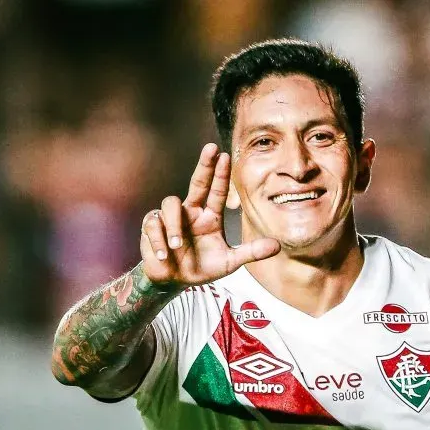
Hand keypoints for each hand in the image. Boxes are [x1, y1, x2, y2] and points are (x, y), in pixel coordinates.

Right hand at [140, 143, 280, 285]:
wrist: (174, 280)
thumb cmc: (201, 268)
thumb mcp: (229, 262)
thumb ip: (251, 253)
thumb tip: (277, 246)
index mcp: (209, 217)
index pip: (217, 192)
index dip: (221, 175)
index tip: (225, 155)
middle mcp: (191, 212)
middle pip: (197, 183)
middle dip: (204, 166)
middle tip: (210, 148)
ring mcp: (170, 218)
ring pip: (170, 204)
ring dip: (174, 226)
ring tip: (177, 246)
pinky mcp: (152, 227)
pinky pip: (153, 224)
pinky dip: (158, 240)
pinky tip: (164, 255)